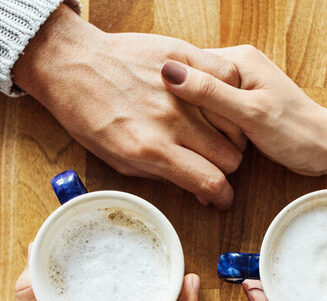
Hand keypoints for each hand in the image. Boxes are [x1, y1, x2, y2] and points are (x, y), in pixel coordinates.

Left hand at [13, 5, 245, 208]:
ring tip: (215, 133)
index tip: (223, 198)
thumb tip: (200, 190)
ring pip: (235, 121)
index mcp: (152, 150)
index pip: (210, 181)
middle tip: (212, 162)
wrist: (71, 65)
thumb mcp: (120, 161)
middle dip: (225, 167)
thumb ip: (164, 177)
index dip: (223, 196)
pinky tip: (216, 101)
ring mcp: (179, 87)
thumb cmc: (90, 116)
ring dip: (230, 134)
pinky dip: (229, 93)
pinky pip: (227, 77)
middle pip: (230, 156)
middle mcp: (171, 120)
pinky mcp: (182, 55)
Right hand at [161, 45, 326, 175]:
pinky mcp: (243, 104)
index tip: (167, 116)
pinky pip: (215, 112)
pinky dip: (209, 128)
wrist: (324, 148)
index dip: (176, 93)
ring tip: (194, 143)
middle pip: (195, 84)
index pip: (190, 67)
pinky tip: (207, 143)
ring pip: (203, 101)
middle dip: (187, 111)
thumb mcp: (250, 114)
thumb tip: (171, 73)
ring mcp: (241, 86)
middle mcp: (238, 67)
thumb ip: (211, 94)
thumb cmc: (294, 132)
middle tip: (182, 136)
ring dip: (197, 122)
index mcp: (239, 59)